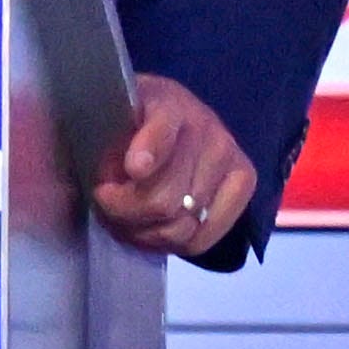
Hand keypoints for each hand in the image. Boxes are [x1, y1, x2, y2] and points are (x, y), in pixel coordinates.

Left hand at [98, 77, 258, 258]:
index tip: (134, 168)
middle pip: (164, 198)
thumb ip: (105, 148)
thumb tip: (115, 184)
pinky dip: (173, 245)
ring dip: (145, 233)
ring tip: (128, 220)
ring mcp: (228, 153)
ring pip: (181, 225)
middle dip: (125, 212)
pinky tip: (156, 231)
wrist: (174, 120)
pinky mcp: (244, 181)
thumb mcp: (108, 123)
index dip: (150, 151)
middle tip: (107, 205)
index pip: (161, 130)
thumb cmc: (131, 126)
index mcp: (164, 102)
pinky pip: (204, 238)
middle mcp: (203, 126)